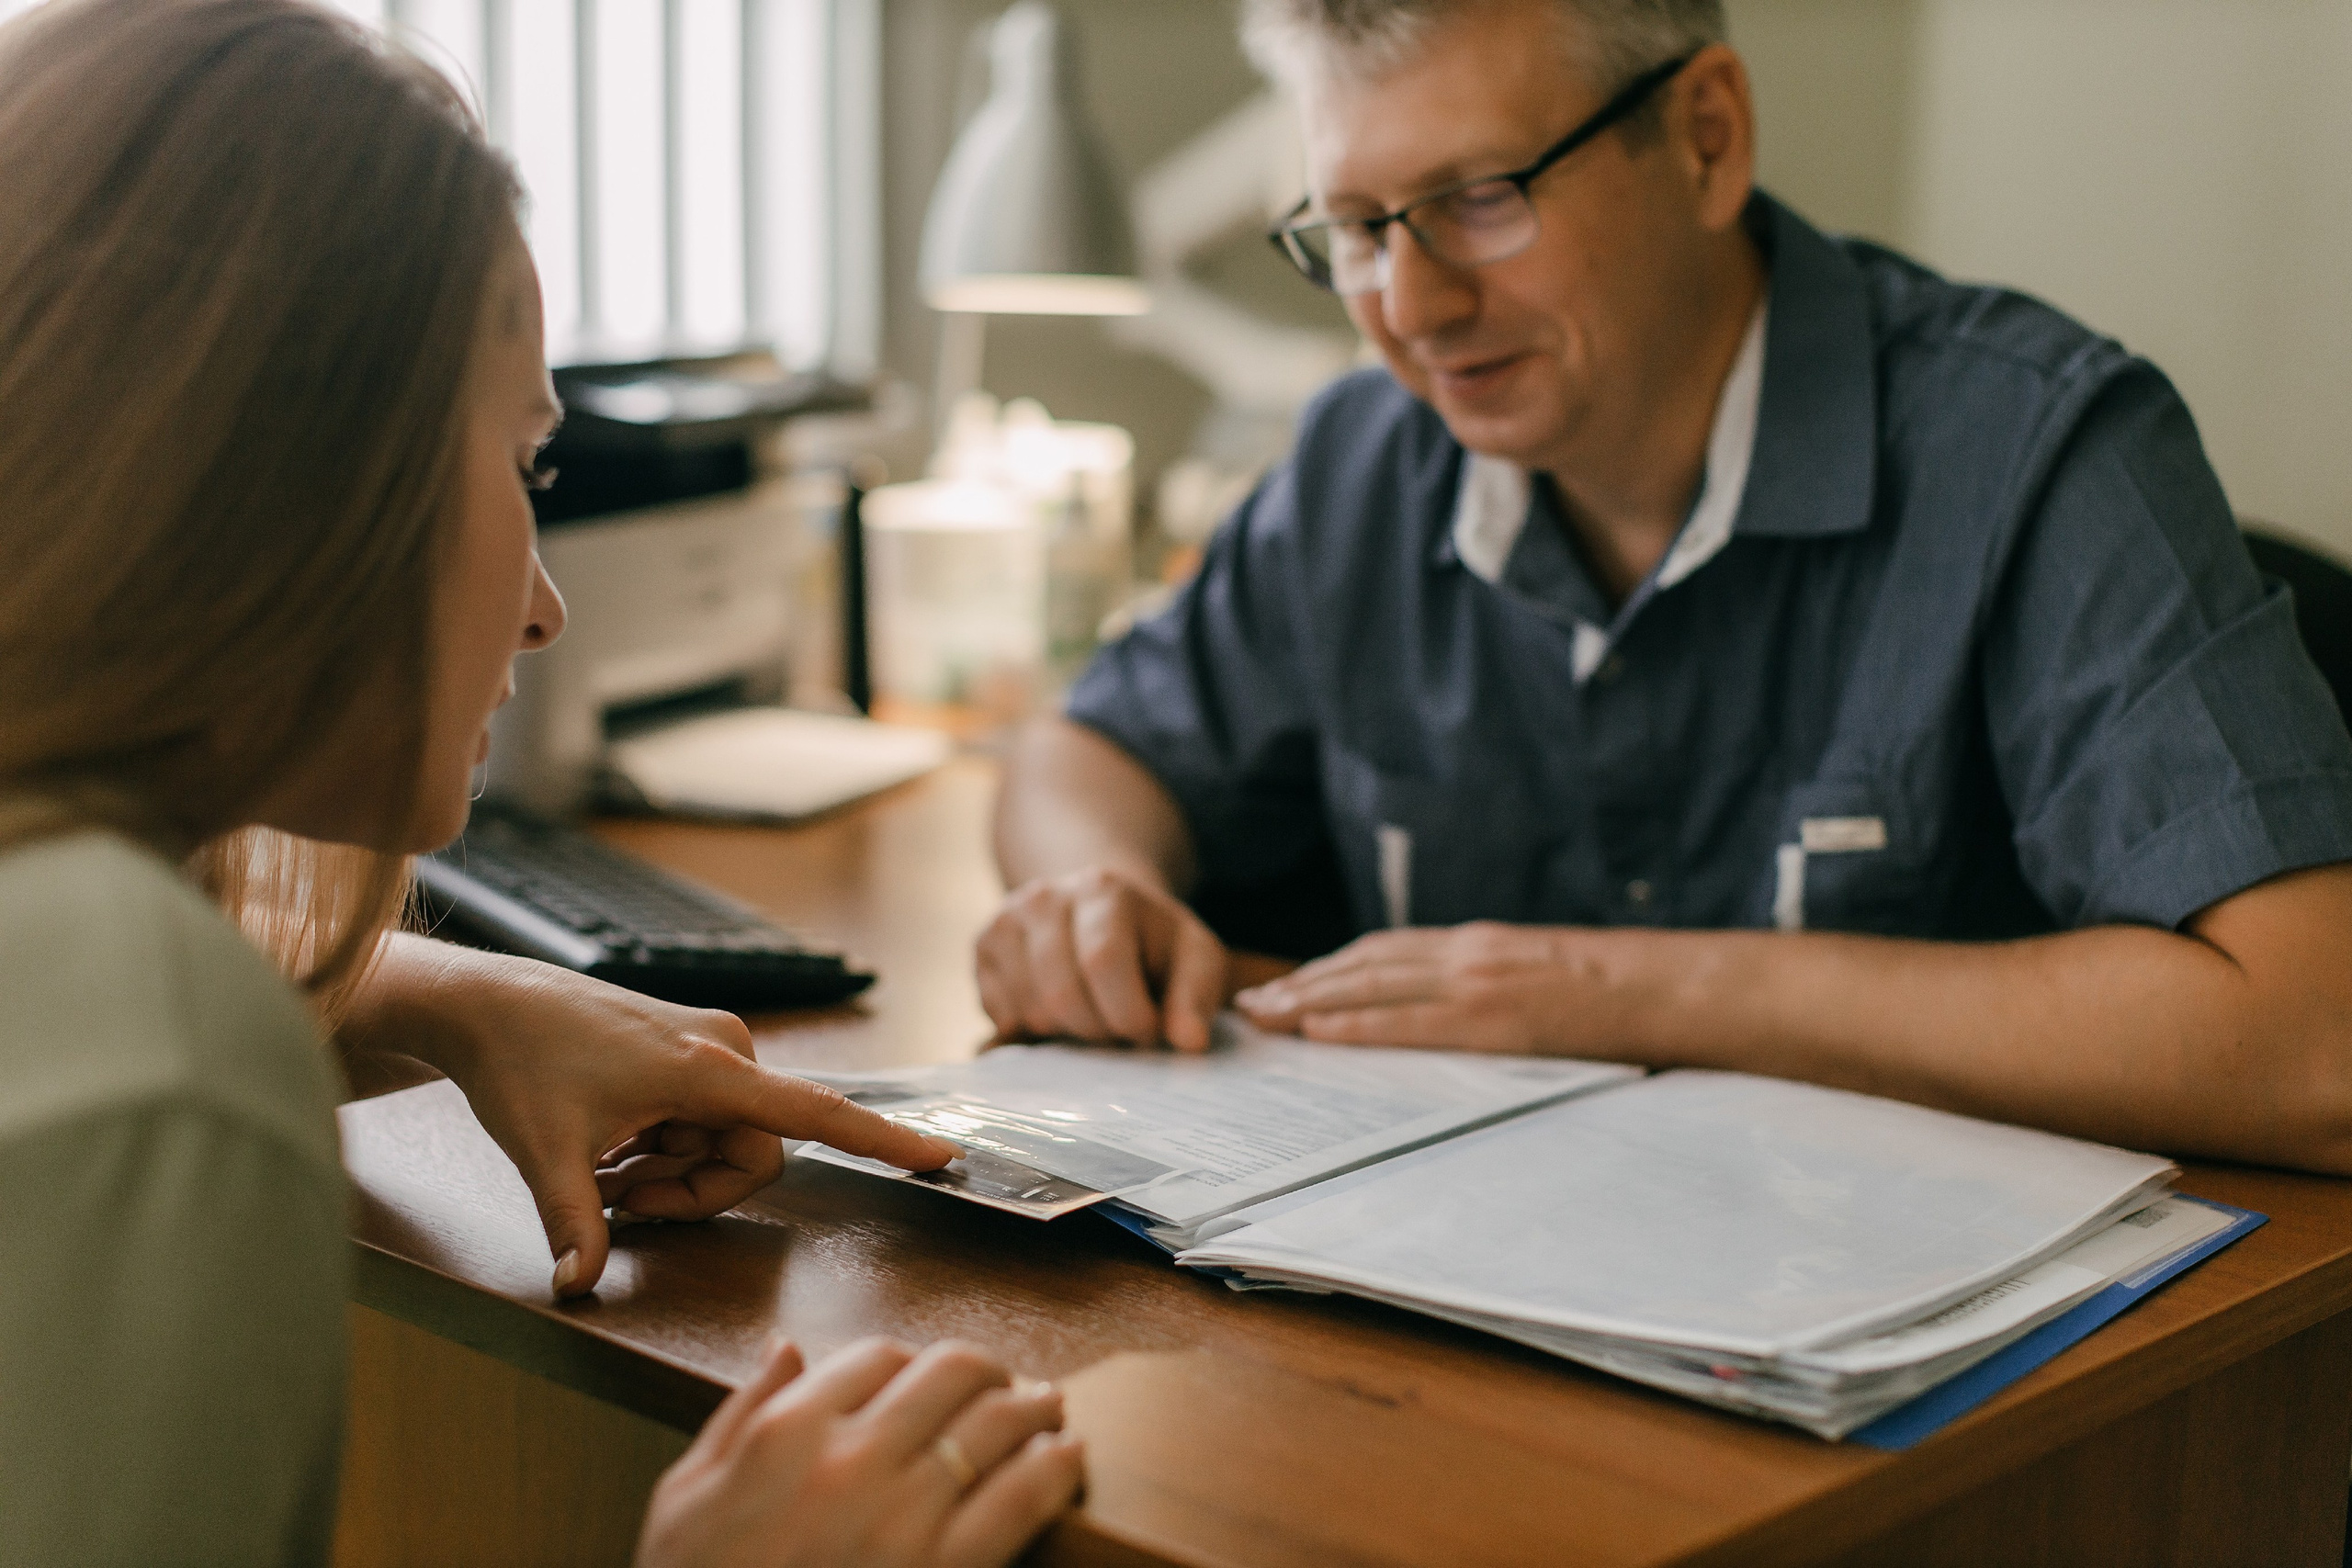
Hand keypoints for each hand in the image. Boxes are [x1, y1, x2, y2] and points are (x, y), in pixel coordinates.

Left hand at [353, 938, 954, 1296]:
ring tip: (604, 1166)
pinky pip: (708, 1124)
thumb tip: (578, 1284)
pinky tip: (612, 1144)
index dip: (882, 1141)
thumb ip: (572, 1222)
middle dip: (693, 1191)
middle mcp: (726, 1051)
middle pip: (754, 1156)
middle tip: (619, 1197)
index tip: (938, 1158)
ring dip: (673, 1172)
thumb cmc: (520, 1064)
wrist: (489, 1003)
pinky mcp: (695, 1052)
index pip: (816, 1114)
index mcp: (708, 1070)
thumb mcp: (543, 1152)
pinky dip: (666, 1149)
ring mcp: (712, 1049)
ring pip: (728, 1145)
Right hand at [637, 1337, 1083, 1567]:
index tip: (930, 1377)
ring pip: (998, 1423)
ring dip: (1034, 1407)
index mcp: (786, 1433)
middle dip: (987, 1370)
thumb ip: (740, 1413)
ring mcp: (902, 1518)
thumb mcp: (686, 1496)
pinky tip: (1066, 1459)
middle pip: (952, 1373)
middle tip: (1005, 1383)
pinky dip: (1055, 1467)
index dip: (915, 1360)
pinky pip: (1022, 1498)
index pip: (879, 1356)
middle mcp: (850, 1460)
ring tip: (1048, 1409)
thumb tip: (783, 1348)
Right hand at [975, 866, 1229, 1051]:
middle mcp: (1044, 896)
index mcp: (1103, 889)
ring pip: (1030, 1012)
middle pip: (1061, 994)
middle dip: (1098, 1031)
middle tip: (1119, 1030)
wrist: (1099, 912)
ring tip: (1092, 1015)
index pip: (1103, 962)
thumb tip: (1188, 1042)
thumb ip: (1197, 998)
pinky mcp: (982, 947)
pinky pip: (1001, 1018)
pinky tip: (1060, 1011)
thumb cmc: (1152, 944)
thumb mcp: (1194, 959)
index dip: (1129, 1014)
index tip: (1148, 1032)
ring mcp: (1005, 920)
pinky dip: (1034, 1032)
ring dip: (1067, 1034)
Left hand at [1233, 921, 1640, 1054]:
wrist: (1672, 988)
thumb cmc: (1618, 993)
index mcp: (1481, 946)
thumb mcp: (1544, 977)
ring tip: (1266, 1017)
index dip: (1331, 967)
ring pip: (1374, 984)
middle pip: (1365, 964)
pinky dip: (1358, 1022)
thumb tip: (1455, 1018)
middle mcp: (1469, 954)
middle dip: (1303, 984)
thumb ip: (1494, 987)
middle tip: (1253, 1004)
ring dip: (1312, 999)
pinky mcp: (1494, 1017)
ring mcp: (1478, 982)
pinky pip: (1411, 1021)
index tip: (1288, 985)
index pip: (1387, 952)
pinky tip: (1319, 1030)